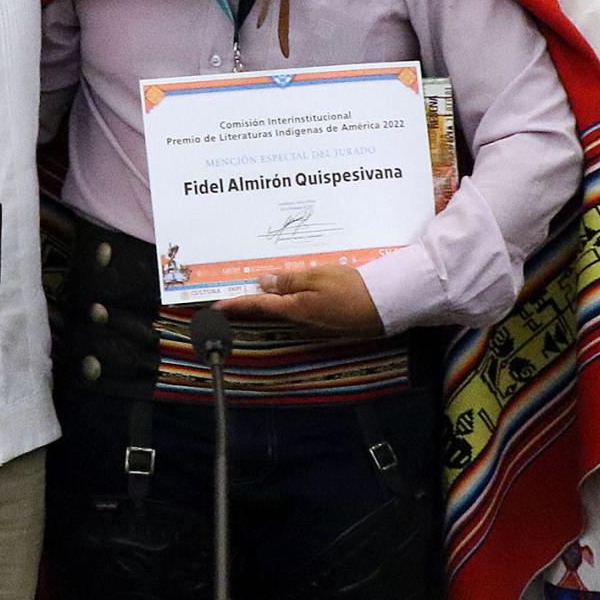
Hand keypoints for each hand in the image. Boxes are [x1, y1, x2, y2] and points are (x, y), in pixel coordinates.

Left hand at [211, 264, 383, 336]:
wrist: (383, 305)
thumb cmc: (352, 289)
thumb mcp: (317, 276)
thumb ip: (289, 280)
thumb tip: (264, 282)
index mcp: (294, 308)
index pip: (257, 305)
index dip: (235, 305)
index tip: (215, 308)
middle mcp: (300, 319)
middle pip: (268, 310)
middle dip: (248, 303)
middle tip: (229, 298)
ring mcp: (313, 322)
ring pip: (284, 309)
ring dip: (270, 300)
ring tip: (256, 289)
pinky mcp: (325, 320)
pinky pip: (300, 309)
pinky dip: (290, 300)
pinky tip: (290, 291)